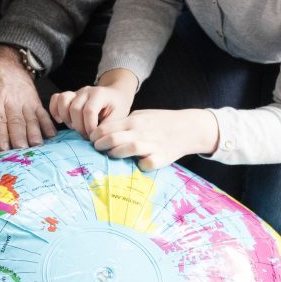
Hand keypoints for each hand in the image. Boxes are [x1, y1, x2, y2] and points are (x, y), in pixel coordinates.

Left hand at [0, 48, 54, 151]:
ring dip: (34, 134)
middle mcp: (10, 100)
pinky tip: (51, 136)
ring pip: (30, 120)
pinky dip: (47, 125)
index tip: (4, 149)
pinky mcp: (35, 100)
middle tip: (21, 152)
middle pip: (16, 122)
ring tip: (36, 147)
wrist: (6, 58)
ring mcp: (25, 100)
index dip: (1, 135)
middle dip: (19, 138)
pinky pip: (42, 114)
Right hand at [49, 71, 136, 138]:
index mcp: (100, 94)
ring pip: (63, 101)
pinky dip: (55, 110)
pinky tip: (60, 120)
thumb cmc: (117, 108)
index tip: (93, 137)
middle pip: (74, 108)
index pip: (89, 111)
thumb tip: (96, 138)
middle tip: (86, 135)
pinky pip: (56, 99)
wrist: (116, 95)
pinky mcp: (69, 96)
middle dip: (79, 126)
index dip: (89, 127)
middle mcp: (86, 90)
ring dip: (66, 118)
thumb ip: (108, 127)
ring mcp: (76, 92)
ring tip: (74, 127)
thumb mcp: (118, 117)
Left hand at [91, 107, 217, 171]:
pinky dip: (140, 165)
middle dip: (100, 145)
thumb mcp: (142, 115)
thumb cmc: (161, 122)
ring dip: (116, 154)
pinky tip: (137, 165)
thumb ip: (125, 122)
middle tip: (97, 149)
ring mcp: (153, 144)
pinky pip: (148, 164)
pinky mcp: (163, 158)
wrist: (188, 127)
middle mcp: (142, 132)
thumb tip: (104, 131)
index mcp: (134, 120)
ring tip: (112, 155)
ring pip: (129, 149)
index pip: (107, 127)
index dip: (95, 135)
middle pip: (114, 138)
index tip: (92, 140)